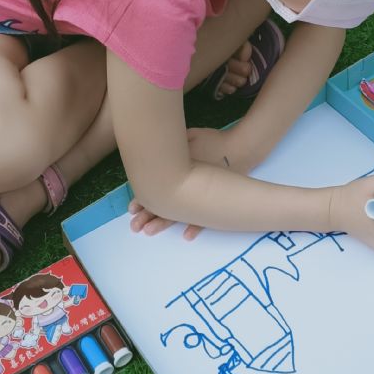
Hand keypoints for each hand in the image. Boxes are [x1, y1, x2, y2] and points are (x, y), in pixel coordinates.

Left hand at [128, 126, 252, 239]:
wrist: (242, 149)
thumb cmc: (215, 141)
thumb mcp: (190, 136)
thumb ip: (174, 142)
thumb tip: (156, 138)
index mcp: (179, 170)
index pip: (156, 186)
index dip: (142, 198)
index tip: (131, 208)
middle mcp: (187, 186)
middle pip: (163, 203)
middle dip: (147, 216)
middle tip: (134, 227)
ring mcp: (201, 195)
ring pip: (178, 214)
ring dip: (163, 224)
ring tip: (149, 232)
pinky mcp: (214, 200)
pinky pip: (203, 217)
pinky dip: (195, 226)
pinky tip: (187, 236)